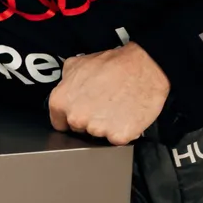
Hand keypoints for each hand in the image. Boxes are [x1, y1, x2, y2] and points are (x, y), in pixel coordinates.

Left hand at [47, 43, 168, 145]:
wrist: (143, 67)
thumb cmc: (113, 64)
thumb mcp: (77, 63)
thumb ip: (65, 80)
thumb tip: (65, 86)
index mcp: (61, 101)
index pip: (59, 122)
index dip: (71, 117)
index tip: (81, 112)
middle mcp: (76, 118)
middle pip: (79, 129)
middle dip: (89, 120)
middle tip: (103, 105)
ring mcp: (96, 129)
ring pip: (98, 135)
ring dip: (106, 126)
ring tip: (116, 107)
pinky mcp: (118, 136)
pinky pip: (117, 139)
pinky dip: (122, 131)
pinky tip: (126, 115)